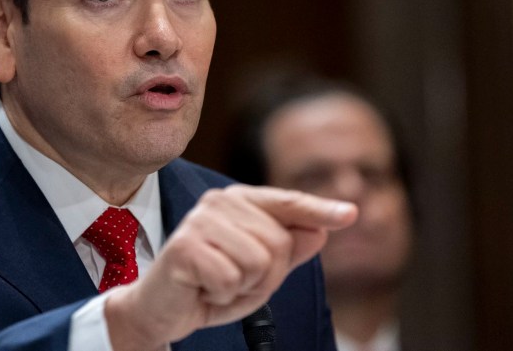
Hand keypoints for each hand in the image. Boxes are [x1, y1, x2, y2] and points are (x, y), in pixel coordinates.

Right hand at [104, 185, 357, 350]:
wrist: (161, 310)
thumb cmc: (209, 286)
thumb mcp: (257, 273)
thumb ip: (287, 251)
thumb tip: (319, 231)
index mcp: (238, 202)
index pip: (287, 203)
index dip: (320, 209)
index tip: (351, 214)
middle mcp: (219, 202)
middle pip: (279, 242)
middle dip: (264, 276)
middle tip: (232, 281)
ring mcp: (201, 221)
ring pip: (260, 260)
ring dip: (244, 287)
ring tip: (217, 285)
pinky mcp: (186, 245)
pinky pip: (233, 278)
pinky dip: (223, 295)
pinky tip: (203, 289)